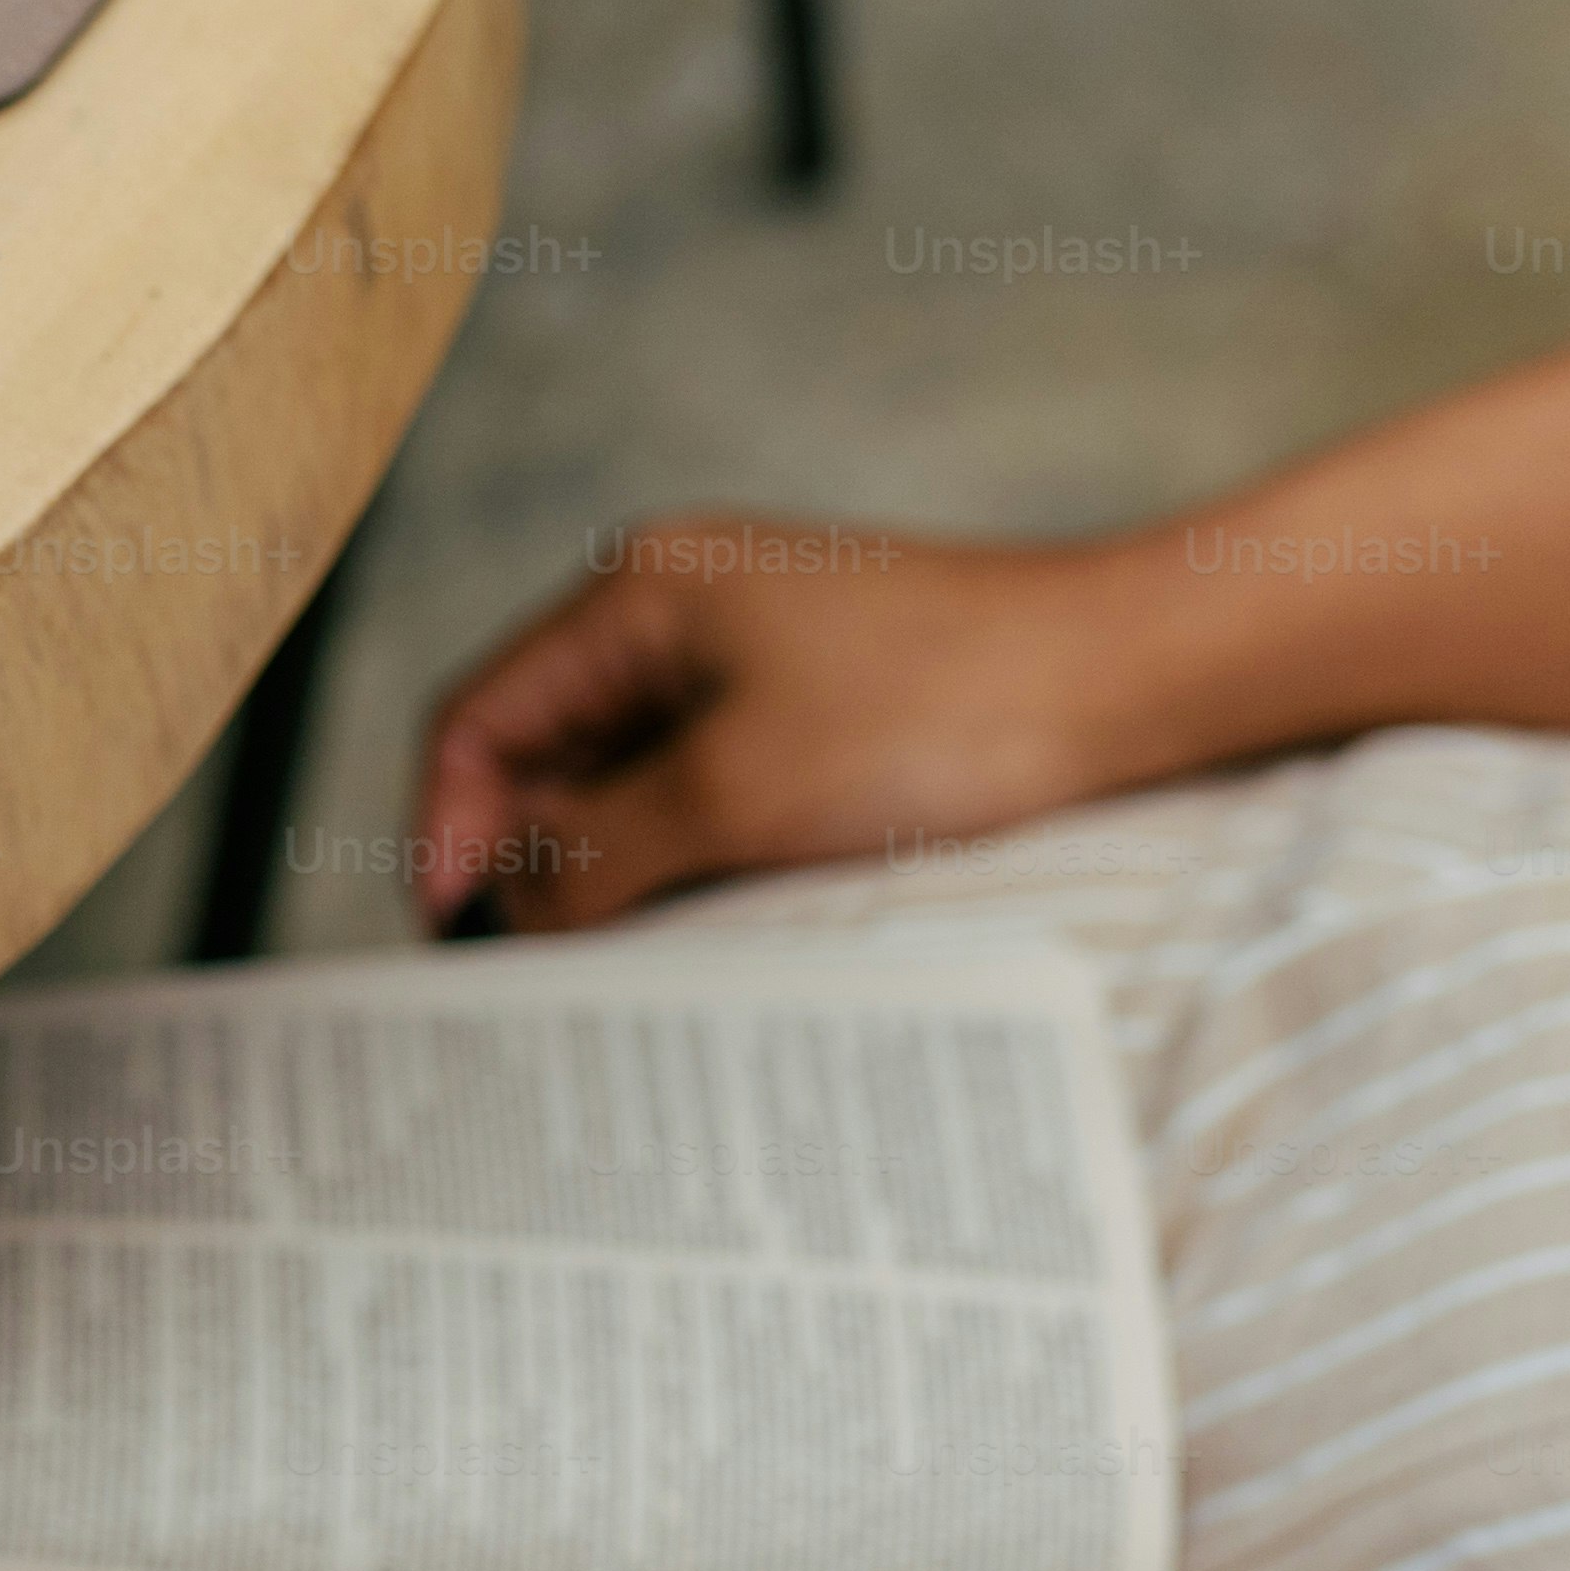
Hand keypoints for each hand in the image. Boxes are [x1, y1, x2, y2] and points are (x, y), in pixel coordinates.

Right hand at [407, 519, 1185, 937]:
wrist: (1124, 679)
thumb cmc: (940, 710)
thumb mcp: (735, 797)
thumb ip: (595, 855)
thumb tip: (500, 912)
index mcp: (635, 591)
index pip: (479, 716)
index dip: (445, 831)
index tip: (450, 940)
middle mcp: (676, 607)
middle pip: (543, 750)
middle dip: (524, 859)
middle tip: (526, 978)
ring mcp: (747, 651)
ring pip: (623, 777)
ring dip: (607, 869)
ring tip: (610, 969)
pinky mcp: (810, 701)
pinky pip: (701, 785)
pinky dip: (680, 855)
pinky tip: (696, 928)